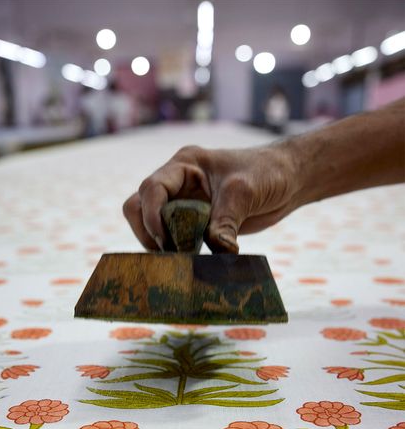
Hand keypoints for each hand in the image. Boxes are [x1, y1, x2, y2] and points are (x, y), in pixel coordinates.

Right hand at [122, 143, 302, 252]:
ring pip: (151, 224)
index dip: (152, 216)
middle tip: (170, 254)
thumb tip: (217, 251)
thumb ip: (226, 222)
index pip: (152, 188)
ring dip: (160, 245)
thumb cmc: (268, 173)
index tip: (167, 241)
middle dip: (148, 232)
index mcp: (185, 165)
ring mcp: (184, 203)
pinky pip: (173, 238)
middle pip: (139, 207)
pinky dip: (176, 253)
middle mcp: (178, 183)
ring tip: (181, 261)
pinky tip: (191, 263)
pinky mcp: (194, 222)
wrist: (288, 180)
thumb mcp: (244, 193)